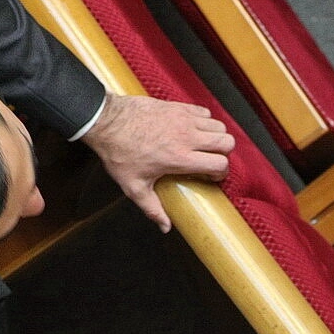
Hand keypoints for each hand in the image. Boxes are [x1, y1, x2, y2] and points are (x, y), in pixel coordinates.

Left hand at [82, 94, 233, 230]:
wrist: (106, 121)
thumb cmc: (118, 152)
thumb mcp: (134, 187)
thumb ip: (152, 209)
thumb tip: (165, 227)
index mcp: (180, 158)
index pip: (220, 164)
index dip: (221, 173)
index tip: (212, 176)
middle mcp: (186, 137)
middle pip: (227, 142)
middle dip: (224, 154)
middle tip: (211, 160)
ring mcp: (183, 119)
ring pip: (219, 126)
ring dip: (216, 136)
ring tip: (204, 145)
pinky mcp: (177, 106)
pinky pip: (204, 112)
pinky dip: (205, 121)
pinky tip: (193, 129)